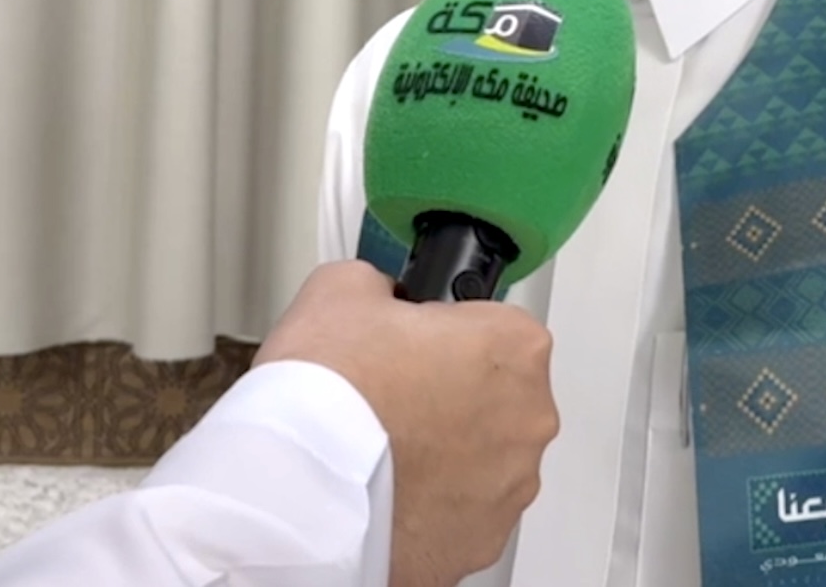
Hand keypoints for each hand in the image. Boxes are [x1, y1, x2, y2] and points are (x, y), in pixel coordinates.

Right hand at [253, 261, 557, 586]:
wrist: (297, 492)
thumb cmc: (328, 396)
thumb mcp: (343, 288)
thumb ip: (382, 283)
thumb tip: (380, 295)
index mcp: (514, 346)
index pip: (493, 324)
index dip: (444, 331)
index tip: (411, 345)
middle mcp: (528, 418)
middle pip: (496, 393)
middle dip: (450, 394)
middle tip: (390, 396)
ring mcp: (509, 486)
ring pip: (483, 456)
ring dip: (445, 451)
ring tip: (381, 447)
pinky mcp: (481, 542)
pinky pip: (463, 510)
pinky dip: (433, 502)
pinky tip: (387, 490)